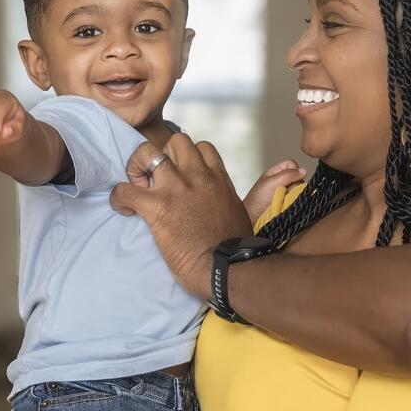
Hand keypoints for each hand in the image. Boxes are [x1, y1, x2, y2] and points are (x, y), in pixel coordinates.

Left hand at [110, 133, 253, 299]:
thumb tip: (290, 170)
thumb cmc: (238, 247)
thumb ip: (256, 189)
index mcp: (218, 178)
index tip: (180, 176)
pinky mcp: (157, 208)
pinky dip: (120, 198)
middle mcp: (199, 177)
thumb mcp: (248, 210)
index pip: (201, 147)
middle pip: (175, 141)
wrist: (229, 269)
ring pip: (146, 154)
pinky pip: (125, 190)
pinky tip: (124, 208)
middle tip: (155, 180)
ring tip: (137, 188)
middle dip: (162, 156)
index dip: (186, 158)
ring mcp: (177, 190)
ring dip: (136, 169)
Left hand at [243, 159, 306, 223]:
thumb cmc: (256, 200)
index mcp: (275, 173)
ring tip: (285, 200)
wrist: (253, 219)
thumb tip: (304, 171)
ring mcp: (286, 192)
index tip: (292, 179)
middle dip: (295, 185)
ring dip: (295, 194)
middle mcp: (282, 181)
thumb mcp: (272, 183)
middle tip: (286, 191)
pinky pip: (298, 199)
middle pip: (297, 177)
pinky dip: (295, 201)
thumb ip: (288, 174)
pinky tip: (288, 205)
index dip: (294, 170)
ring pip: (299, 189)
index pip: (291, 164)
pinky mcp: (289, 203)